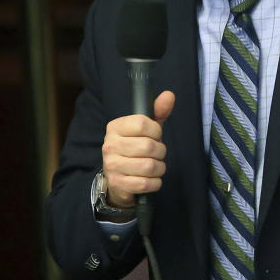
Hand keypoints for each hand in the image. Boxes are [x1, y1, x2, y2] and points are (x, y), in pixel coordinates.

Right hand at [101, 90, 174, 207]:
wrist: (116, 179)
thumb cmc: (134, 149)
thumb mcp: (145, 129)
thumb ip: (158, 112)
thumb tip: (169, 95)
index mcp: (115, 127)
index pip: (143, 123)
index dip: (156, 131)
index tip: (155, 135)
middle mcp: (110, 145)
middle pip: (148, 146)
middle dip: (160, 151)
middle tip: (157, 153)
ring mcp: (112, 165)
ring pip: (149, 166)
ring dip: (159, 168)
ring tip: (155, 166)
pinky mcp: (118, 184)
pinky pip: (146, 184)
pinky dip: (155, 183)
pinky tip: (151, 179)